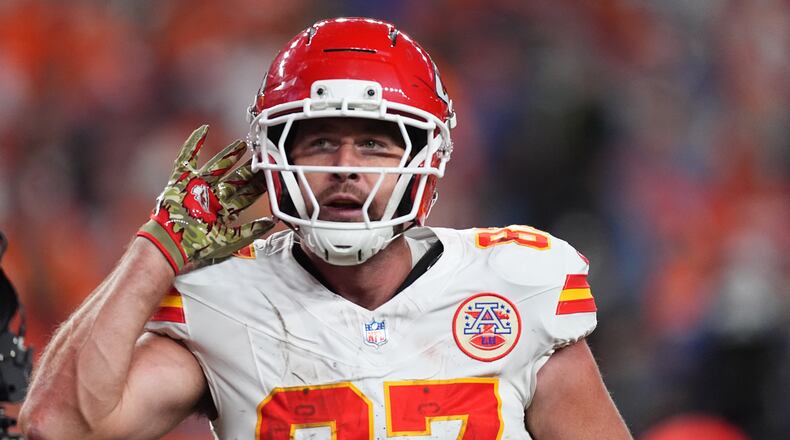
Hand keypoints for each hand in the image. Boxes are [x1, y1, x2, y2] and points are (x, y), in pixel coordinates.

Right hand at [137, 125, 275, 272]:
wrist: (171, 244)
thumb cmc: (198, 245)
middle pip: (235, 178)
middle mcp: (213, 195)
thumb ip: (251, 231)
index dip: (260, 184)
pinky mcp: (181, 180)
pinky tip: (204, 129)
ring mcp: (197, 187)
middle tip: (263, 154)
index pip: (247, 194)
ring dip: (229, 154)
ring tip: (242, 143)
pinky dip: (193, 143)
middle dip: (250, 168)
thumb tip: (273, 222)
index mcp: (225, 209)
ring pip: (216, 166)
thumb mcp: (230, 240)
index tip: (274, 173)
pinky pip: (187, 158)